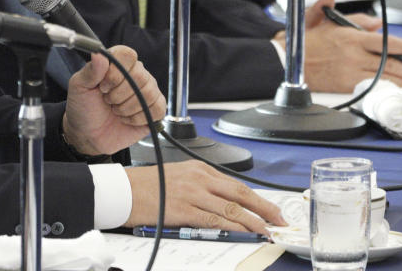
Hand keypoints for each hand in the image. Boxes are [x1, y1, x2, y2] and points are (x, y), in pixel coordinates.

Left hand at [62, 45, 165, 156]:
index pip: (127, 55)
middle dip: (119, 95)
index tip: (103, 86)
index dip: (116, 72)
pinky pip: (157, 109)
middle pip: (140, 76)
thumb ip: (90, 70)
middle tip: (108, 101)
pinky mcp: (155, 108)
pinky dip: (138, 118)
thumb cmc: (84, 107)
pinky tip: (126, 119)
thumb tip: (98, 54)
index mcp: (117, 63)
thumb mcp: (79, 87)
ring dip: (126, 108)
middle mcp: (135, 73)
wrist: (89, 135)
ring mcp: (148, 90)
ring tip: (115, 110)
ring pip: (149, 93)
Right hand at [125, 161, 285, 233]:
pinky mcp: (184, 209)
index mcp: (198, 168)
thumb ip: (201, 187)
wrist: (122, 190)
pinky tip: (244, 233)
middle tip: (279, 220)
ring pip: (231, 208)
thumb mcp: (178, 177)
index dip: (257, 198)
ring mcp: (192, 193)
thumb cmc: (146, 186)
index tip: (271, 209)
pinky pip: (214, 220)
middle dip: (264, 208)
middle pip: (240, 194)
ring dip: (253, 222)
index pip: (235, 184)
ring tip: (267, 231)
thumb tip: (224, 205)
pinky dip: (233, 227)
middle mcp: (198, 178)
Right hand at [299, 0, 401, 92]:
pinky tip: (396, 91)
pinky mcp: (344, 85)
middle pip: (388, 62)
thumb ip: (352, 18)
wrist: (287, 61)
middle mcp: (353, 54)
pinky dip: (385, 89)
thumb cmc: (305, 40)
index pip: (384, 42)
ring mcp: (349, 71)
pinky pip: (370, 87)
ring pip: (383, 77)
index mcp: (350, 36)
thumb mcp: (326, 20)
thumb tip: (375, 20)